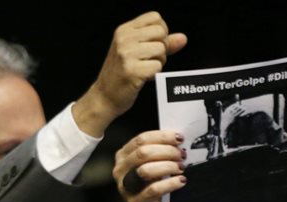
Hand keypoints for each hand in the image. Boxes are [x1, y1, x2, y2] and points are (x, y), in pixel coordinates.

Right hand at [75, 11, 185, 134]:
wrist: (103, 98)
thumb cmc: (120, 75)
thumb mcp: (137, 52)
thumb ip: (160, 43)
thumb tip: (182, 38)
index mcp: (124, 31)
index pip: (155, 18)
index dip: (161, 32)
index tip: (153, 45)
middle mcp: (123, 39)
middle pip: (161, 32)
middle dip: (162, 48)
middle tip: (149, 60)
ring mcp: (126, 54)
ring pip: (161, 50)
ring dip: (159, 62)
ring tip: (144, 69)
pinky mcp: (131, 70)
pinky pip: (157, 67)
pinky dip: (154, 75)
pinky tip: (142, 78)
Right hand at [115, 130, 186, 201]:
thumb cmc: (149, 189)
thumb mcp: (151, 166)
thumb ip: (157, 153)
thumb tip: (177, 141)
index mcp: (123, 156)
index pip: (141, 139)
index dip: (162, 137)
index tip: (179, 138)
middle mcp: (120, 170)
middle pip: (143, 153)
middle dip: (167, 151)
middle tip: (182, 155)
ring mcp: (125, 187)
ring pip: (146, 170)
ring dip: (168, 166)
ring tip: (181, 168)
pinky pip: (154, 190)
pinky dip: (170, 183)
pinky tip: (181, 181)